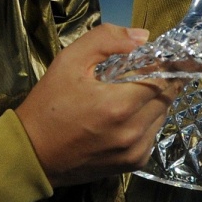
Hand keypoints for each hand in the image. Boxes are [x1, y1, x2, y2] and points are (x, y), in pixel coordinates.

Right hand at [14, 23, 179, 186]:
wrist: (34, 153)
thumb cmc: (49, 103)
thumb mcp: (69, 61)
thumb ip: (105, 40)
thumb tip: (142, 37)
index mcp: (119, 105)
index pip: (163, 78)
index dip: (165, 63)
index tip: (160, 54)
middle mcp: (133, 131)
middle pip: (167, 97)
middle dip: (163, 78)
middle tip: (147, 67)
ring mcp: (135, 152)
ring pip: (163, 116)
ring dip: (156, 99)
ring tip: (134, 89)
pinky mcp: (133, 164)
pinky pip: (153, 134)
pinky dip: (148, 119)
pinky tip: (128, 112)